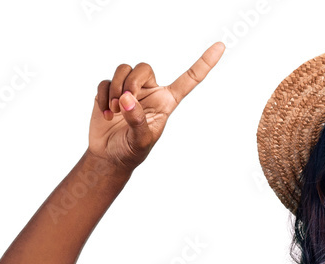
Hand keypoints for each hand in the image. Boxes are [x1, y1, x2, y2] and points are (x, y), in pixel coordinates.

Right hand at [89, 42, 225, 170]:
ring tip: (114, 111)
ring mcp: (130, 90)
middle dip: (131, 83)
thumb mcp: (141, 141)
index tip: (221, 46)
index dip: (204, 63)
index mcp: (166, 102)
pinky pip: (105, 81)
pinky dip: (103, 96)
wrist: (110, 157)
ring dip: (115, 88)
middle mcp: (150, 92)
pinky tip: (105, 113)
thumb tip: (127, 99)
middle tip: (123, 104)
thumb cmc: (131, 151)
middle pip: (144, 68)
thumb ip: (138, 121)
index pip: (189, 80)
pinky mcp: (110, 91)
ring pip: (124, 69)